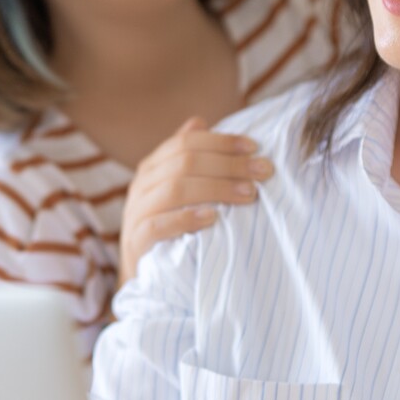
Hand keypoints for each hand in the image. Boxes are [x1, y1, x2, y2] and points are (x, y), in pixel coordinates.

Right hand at [119, 118, 271, 282]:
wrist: (147, 277)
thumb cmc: (171, 229)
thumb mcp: (179, 191)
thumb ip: (187, 159)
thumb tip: (199, 121)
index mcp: (153, 167)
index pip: (186, 143)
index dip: (221, 142)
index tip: (255, 147)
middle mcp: (141, 185)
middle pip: (184, 163)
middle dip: (229, 164)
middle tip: (263, 171)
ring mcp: (135, 213)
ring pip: (174, 189)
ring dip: (216, 188)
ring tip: (249, 194)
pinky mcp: (136, 241)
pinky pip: (158, 225)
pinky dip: (186, 219)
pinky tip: (213, 217)